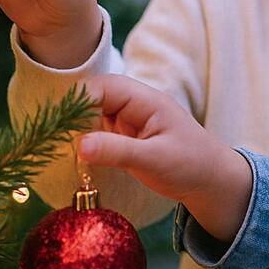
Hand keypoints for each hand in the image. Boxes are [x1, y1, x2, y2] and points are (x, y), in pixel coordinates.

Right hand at [77, 75, 252, 241]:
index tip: (60, 125)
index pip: (105, 87)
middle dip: (74, 116)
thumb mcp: (154, 160)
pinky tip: (78, 158)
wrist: (211, 181)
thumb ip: (117, 151)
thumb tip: (79, 145)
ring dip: (77, 130)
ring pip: (92, 116)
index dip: (80, 101)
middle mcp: (136, 105)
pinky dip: (86, 142)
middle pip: (94, 98)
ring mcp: (129, 120)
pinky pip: (98, 132)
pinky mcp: (125, 136)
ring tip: (63, 150)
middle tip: (57, 141)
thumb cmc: (191, 165)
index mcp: (147, 100)